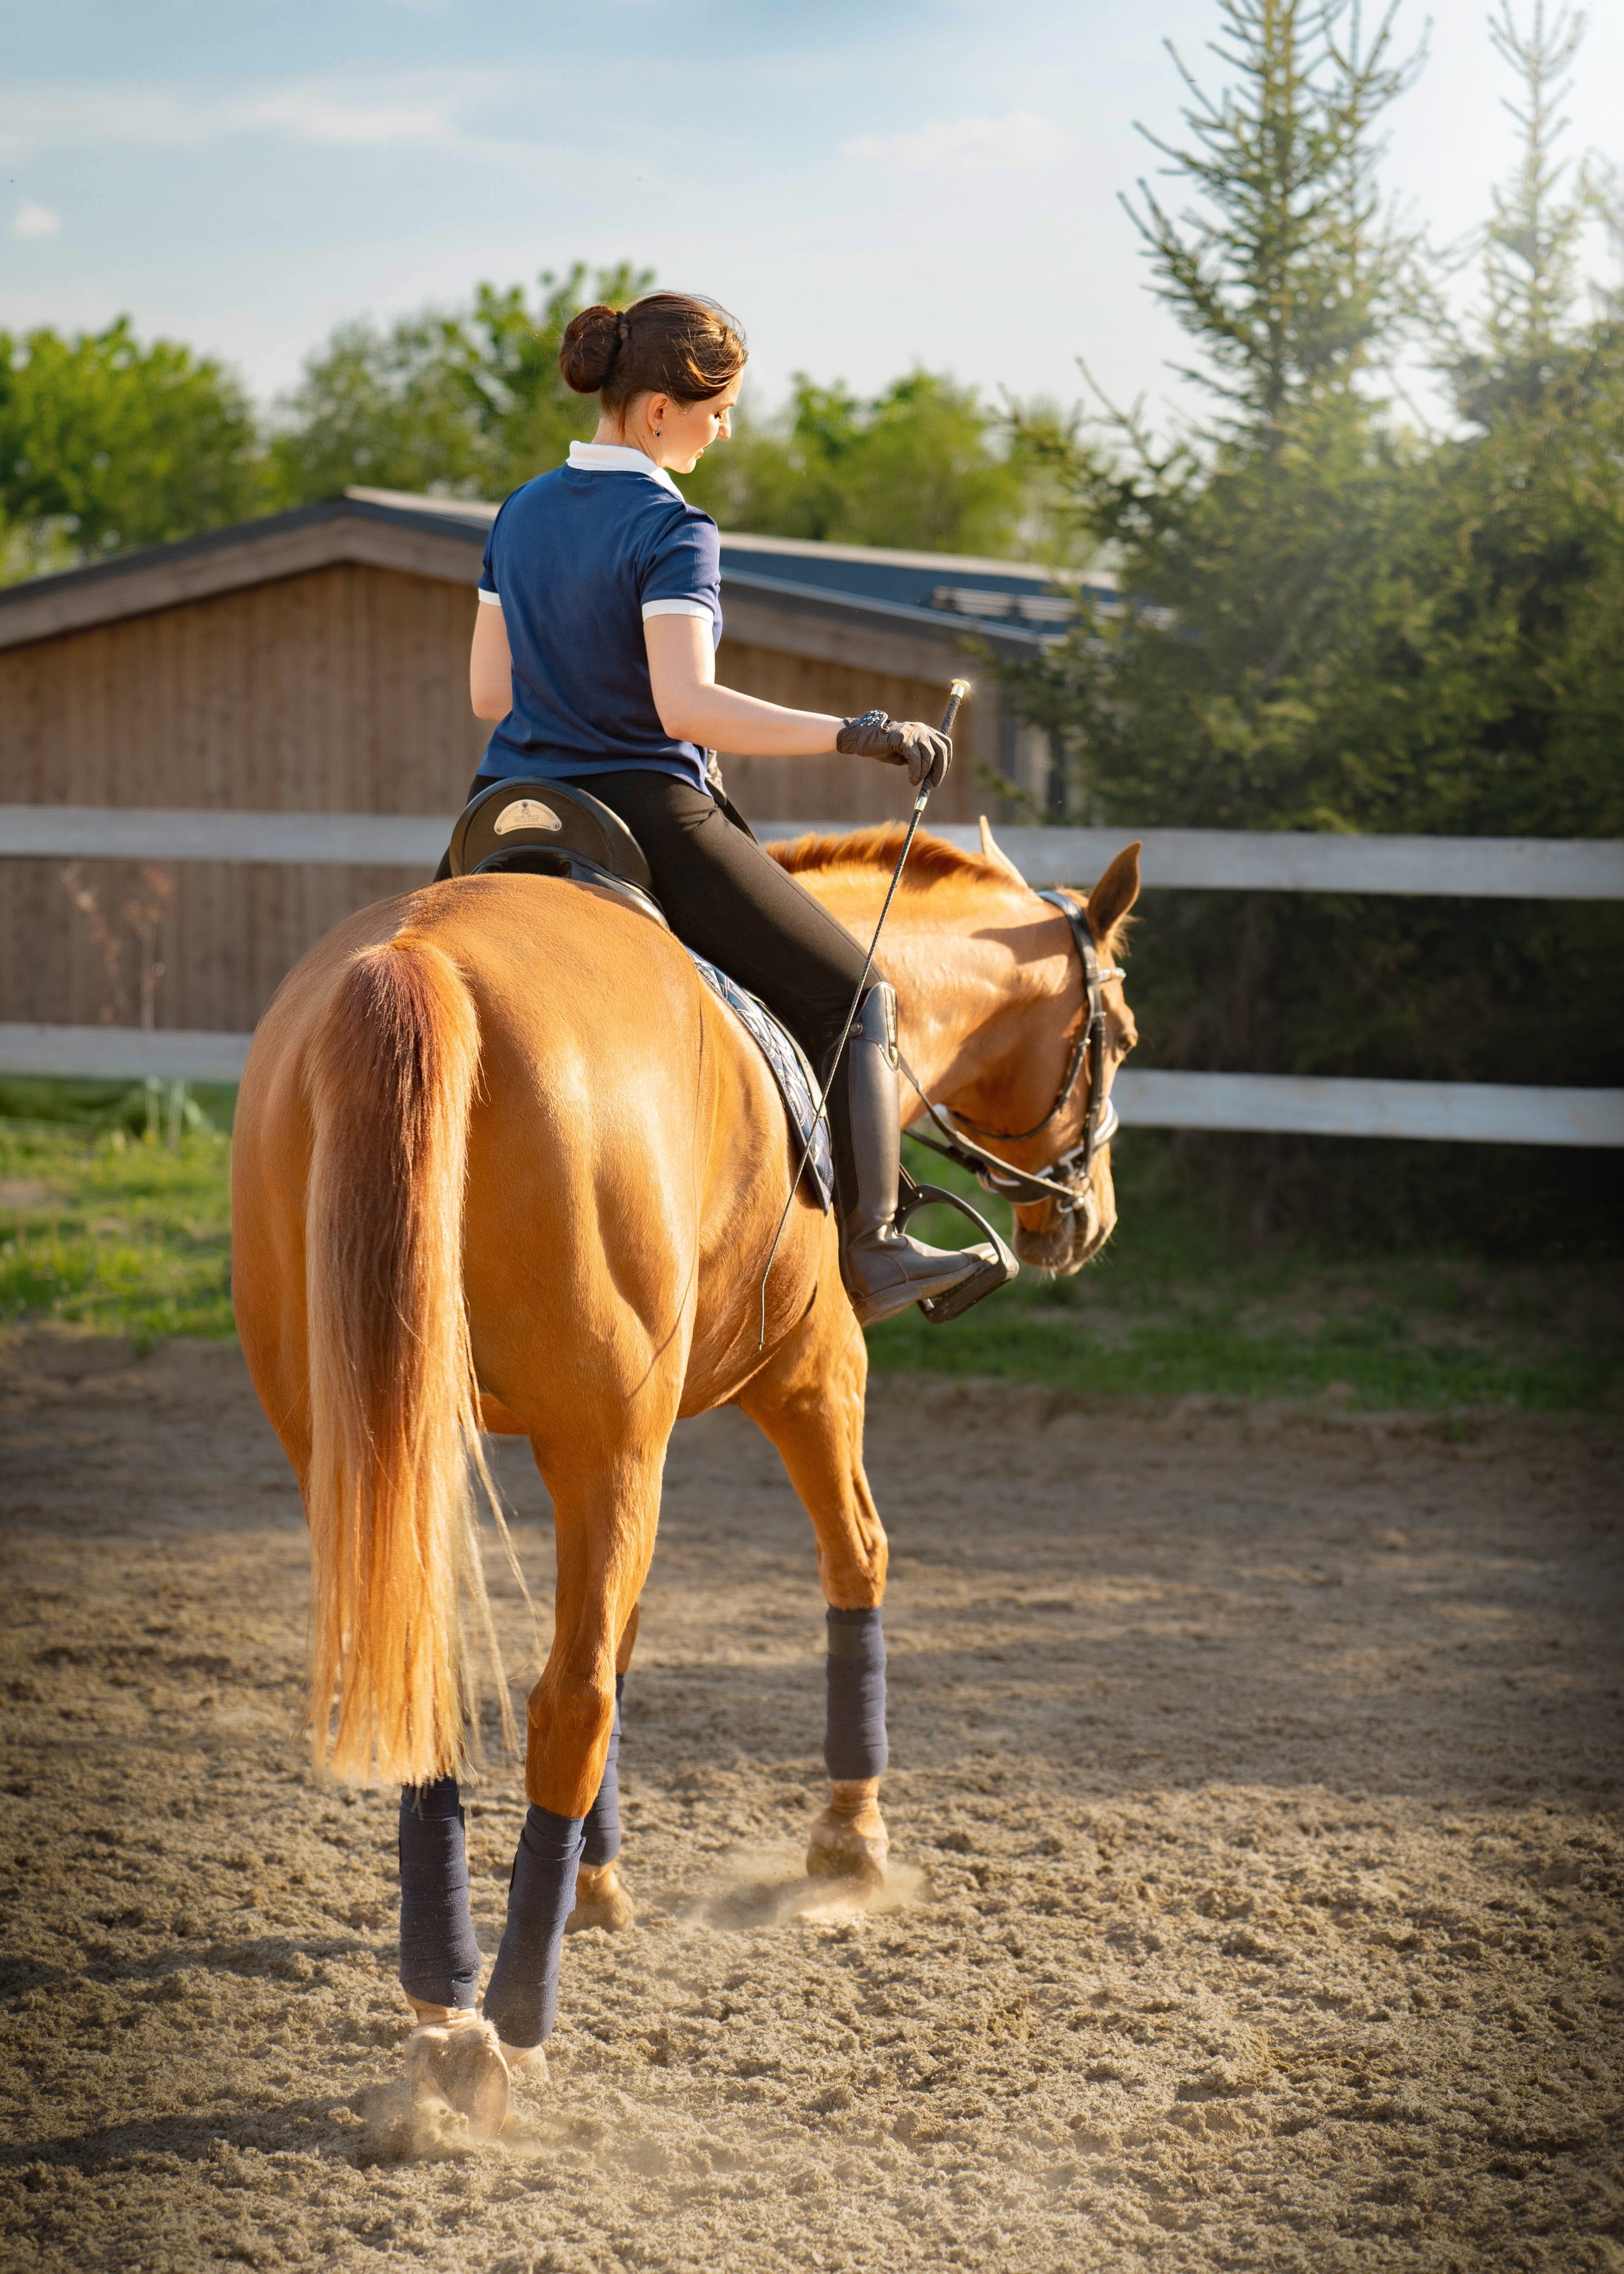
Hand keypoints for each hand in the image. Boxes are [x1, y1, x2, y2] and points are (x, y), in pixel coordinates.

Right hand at [836, 709, 952, 789]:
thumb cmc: (884, 748)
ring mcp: (913, 732)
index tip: (939, 776)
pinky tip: (912, 780)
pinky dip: (916, 772)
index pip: (945, 744)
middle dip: (940, 770)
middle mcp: (922, 728)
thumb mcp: (907, 753)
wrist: (863, 738)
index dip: (947, 761)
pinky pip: (916, 759)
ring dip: (924, 773)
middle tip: (934, 784)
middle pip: (941, 750)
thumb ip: (920, 759)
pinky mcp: (903, 738)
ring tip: (916, 782)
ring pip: (929, 756)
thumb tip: (932, 775)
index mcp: (925, 730)